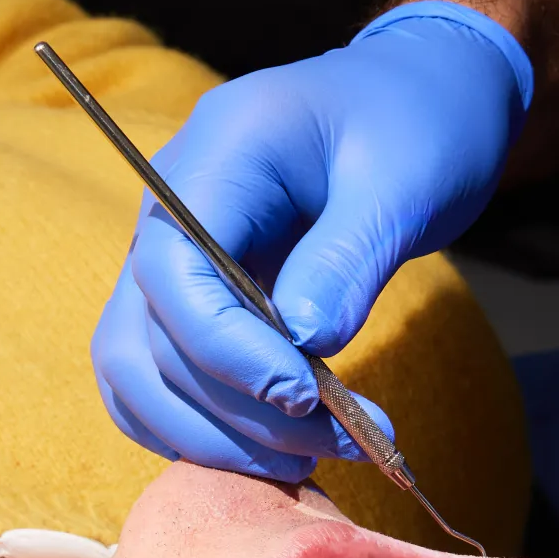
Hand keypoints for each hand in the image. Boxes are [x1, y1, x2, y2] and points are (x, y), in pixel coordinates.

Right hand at [92, 2, 530, 480]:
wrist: (418, 97)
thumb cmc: (419, 122)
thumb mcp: (404, 178)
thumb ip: (346, 259)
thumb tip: (302, 348)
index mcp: (215, 155)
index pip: (173, 273)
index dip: (227, 351)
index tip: (305, 398)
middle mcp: (170, 208)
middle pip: (150, 337)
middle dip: (236, 410)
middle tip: (337, 443)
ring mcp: (173, 256)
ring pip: (139, 370)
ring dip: (212, 435)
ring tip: (309, 460)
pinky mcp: (193, 298)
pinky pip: (158, 378)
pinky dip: (201, 428)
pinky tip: (274, 451)